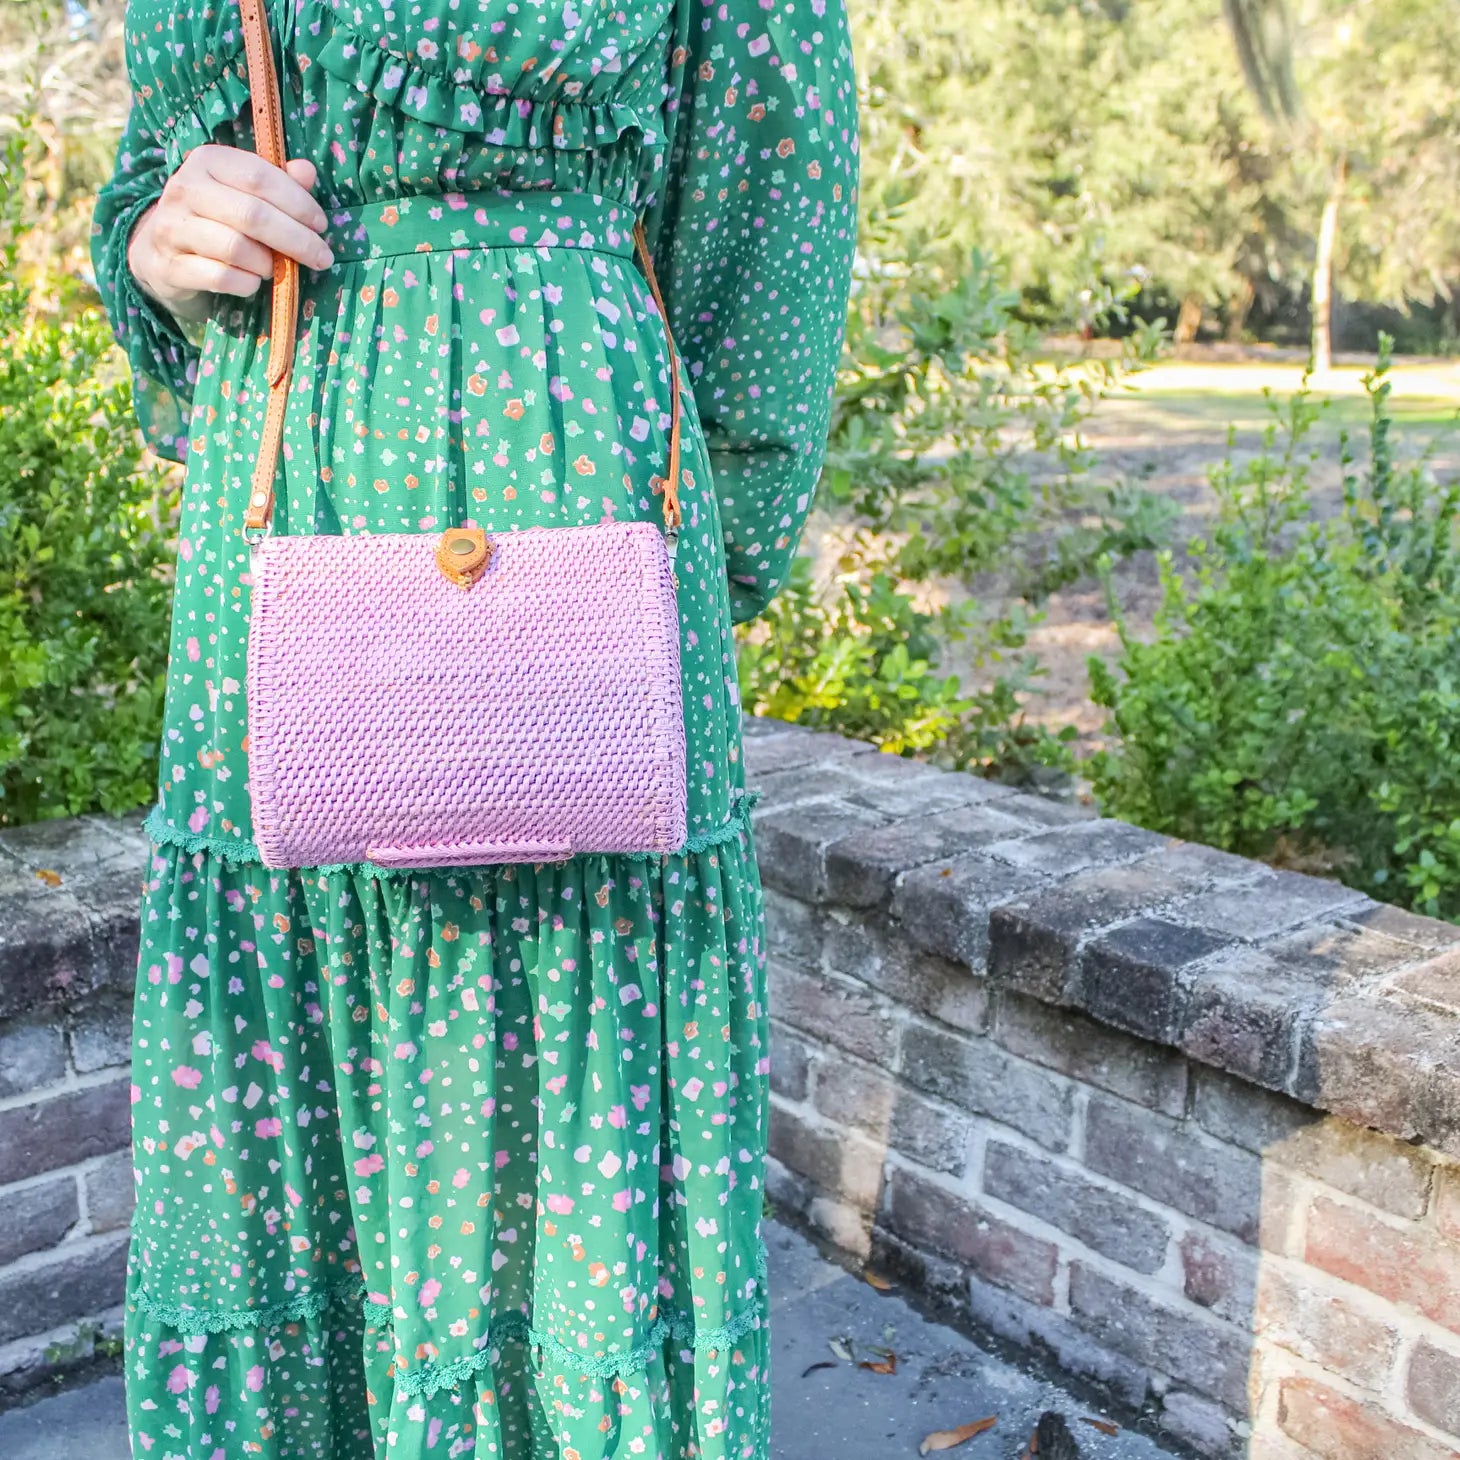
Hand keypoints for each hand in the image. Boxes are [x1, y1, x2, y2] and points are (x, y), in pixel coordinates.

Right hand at [127, 146, 334, 322]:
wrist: (160, 252)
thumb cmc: (215, 218)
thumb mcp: (244, 192)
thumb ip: (277, 181)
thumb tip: (307, 171)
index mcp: (207, 162)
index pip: (259, 176)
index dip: (298, 202)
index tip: (321, 225)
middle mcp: (184, 189)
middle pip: (252, 215)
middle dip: (296, 240)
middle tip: (322, 258)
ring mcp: (172, 228)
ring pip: (236, 248)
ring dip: (268, 264)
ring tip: (275, 268)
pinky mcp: (168, 266)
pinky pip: (220, 277)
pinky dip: (246, 284)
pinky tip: (253, 282)